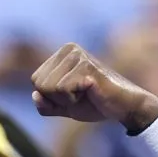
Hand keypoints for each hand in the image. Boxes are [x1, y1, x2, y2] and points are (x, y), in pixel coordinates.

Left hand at [31, 43, 157, 133]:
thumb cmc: (94, 103)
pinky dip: (73, 99)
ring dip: (66, 99)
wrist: (123, 107)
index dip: (50, 97)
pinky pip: (62, 90)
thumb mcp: (63, 106)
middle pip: (39, 84)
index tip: (72, 95)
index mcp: (62, 54)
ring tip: (85, 94)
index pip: (36, 80)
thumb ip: (45, 104)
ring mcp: (78, 56)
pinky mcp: (86, 66)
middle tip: (80, 95)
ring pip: (49, 87)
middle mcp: (69, 49)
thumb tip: (35, 94)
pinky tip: (91, 93)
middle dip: (57, 98)